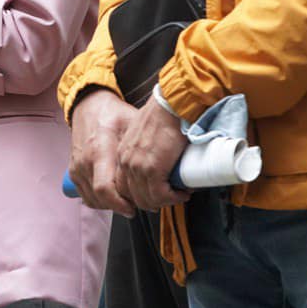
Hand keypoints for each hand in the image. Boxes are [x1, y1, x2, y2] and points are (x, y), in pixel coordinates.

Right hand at [69, 89, 138, 215]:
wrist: (89, 105)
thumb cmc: (112, 114)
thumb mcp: (133, 123)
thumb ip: (145, 146)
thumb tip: (170, 161)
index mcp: (100, 150)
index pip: (106, 188)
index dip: (121, 203)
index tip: (137, 207)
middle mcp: (86, 161)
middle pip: (101, 198)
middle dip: (121, 207)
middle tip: (140, 206)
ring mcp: (77, 167)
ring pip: (93, 200)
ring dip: (112, 206)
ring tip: (130, 201)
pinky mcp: (74, 170)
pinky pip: (86, 195)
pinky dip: (100, 202)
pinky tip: (115, 198)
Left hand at [116, 93, 190, 211]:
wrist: (170, 106)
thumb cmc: (163, 116)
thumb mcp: (145, 135)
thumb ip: (145, 151)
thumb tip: (159, 165)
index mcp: (123, 154)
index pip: (123, 187)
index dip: (140, 195)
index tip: (156, 194)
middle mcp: (126, 162)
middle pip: (134, 197)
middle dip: (155, 202)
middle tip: (171, 197)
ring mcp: (137, 166)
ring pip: (148, 199)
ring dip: (166, 201)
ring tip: (180, 194)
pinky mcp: (152, 169)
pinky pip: (161, 195)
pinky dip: (174, 198)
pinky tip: (183, 193)